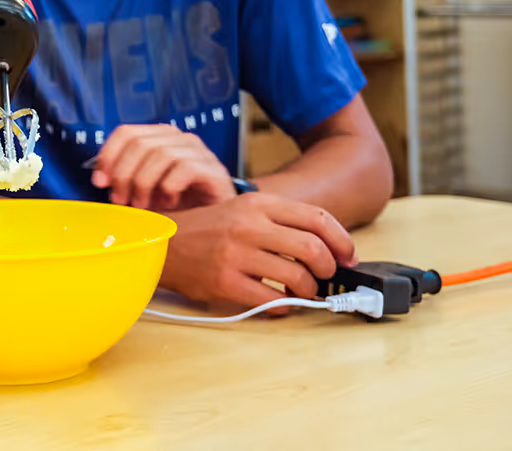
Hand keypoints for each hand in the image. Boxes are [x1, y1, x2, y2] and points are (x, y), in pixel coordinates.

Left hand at [91, 124, 235, 209]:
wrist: (217, 222)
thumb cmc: (177, 205)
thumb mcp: (145, 190)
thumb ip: (125, 180)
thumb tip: (100, 179)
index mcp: (160, 137)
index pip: (126, 132)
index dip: (108, 155)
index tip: (99, 182)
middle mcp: (179, 138)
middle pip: (140, 143)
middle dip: (123, 174)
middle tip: (120, 200)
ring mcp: (199, 151)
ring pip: (160, 154)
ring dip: (144, 183)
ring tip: (142, 205)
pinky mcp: (213, 169)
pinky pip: (184, 169)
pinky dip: (169, 188)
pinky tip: (170, 203)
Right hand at [158, 193, 358, 311]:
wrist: (163, 243)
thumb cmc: (207, 229)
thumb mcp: (242, 210)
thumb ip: (279, 222)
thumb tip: (325, 246)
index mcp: (258, 204)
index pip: (316, 218)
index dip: (342, 241)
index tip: (349, 257)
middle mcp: (249, 225)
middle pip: (312, 249)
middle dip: (328, 269)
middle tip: (324, 277)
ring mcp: (237, 254)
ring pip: (296, 278)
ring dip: (308, 291)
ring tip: (300, 292)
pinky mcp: (226, 282)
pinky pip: (272, 301)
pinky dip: (284, 307)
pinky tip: (280, 304)